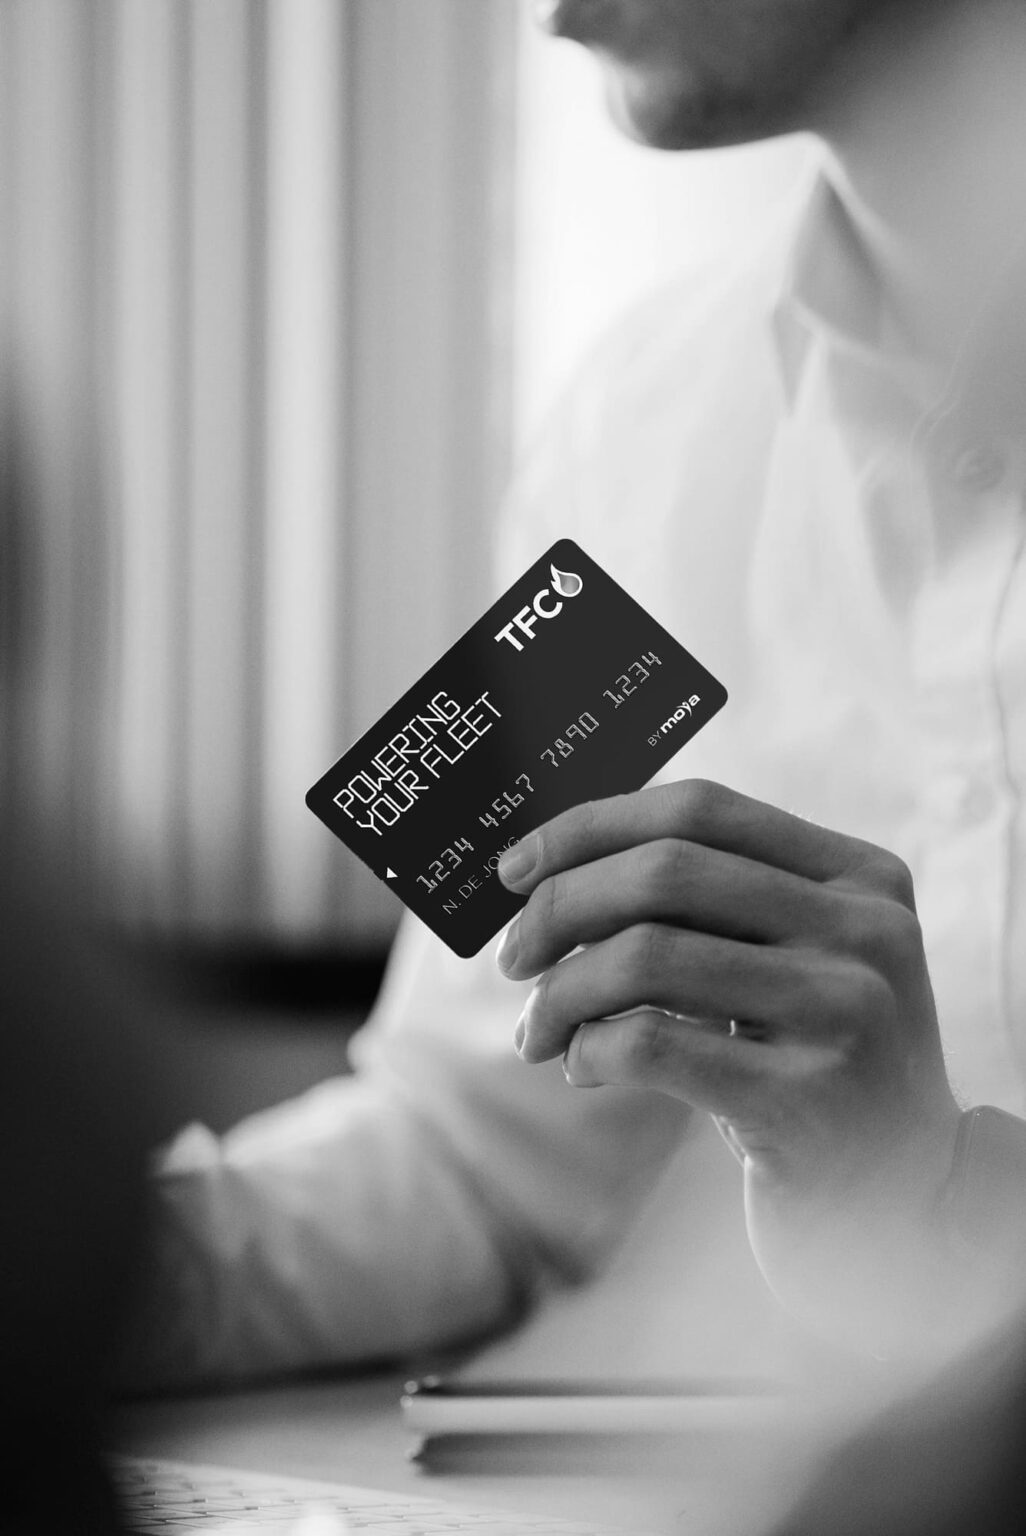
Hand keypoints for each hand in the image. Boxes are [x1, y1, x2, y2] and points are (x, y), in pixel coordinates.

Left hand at [495, 780, 962, 1351]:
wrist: (905, 1203)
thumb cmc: (812, 1066)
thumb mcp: (791, 963)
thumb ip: (711, 905)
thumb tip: (553, 868)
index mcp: (860, 875)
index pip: (701, 810)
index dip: (592, 827)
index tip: (516, 868)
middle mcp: (866, 930)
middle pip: (666, 871)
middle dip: (560, 908)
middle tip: (513, 960)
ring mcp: (844, 1012)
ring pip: (646, 956)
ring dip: (562, 993)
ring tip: (538, 1031)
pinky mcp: (806, 1098)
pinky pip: (650, 1044)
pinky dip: (590, 1050)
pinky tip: (582, 1071)